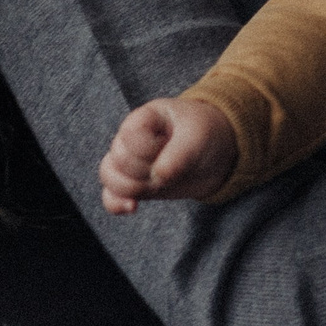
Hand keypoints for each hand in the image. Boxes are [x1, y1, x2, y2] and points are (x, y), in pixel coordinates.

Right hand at [99, 97, 238, 213]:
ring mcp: (131, 162)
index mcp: (146, 118)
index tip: (168, 146)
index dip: (147, 149)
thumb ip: (179, 154)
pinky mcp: (135, 183)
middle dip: (143, 171)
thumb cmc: (205, 134)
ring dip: (132, 188)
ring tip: (158, 185)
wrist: (216, 154)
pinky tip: (133, 208)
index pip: (129, 136)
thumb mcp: (199, 136)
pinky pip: (110, 196)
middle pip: (117, 160)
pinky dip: (117, 204)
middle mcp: (132, 139)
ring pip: (109, 177)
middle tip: (169, 167)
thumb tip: (159, 176)